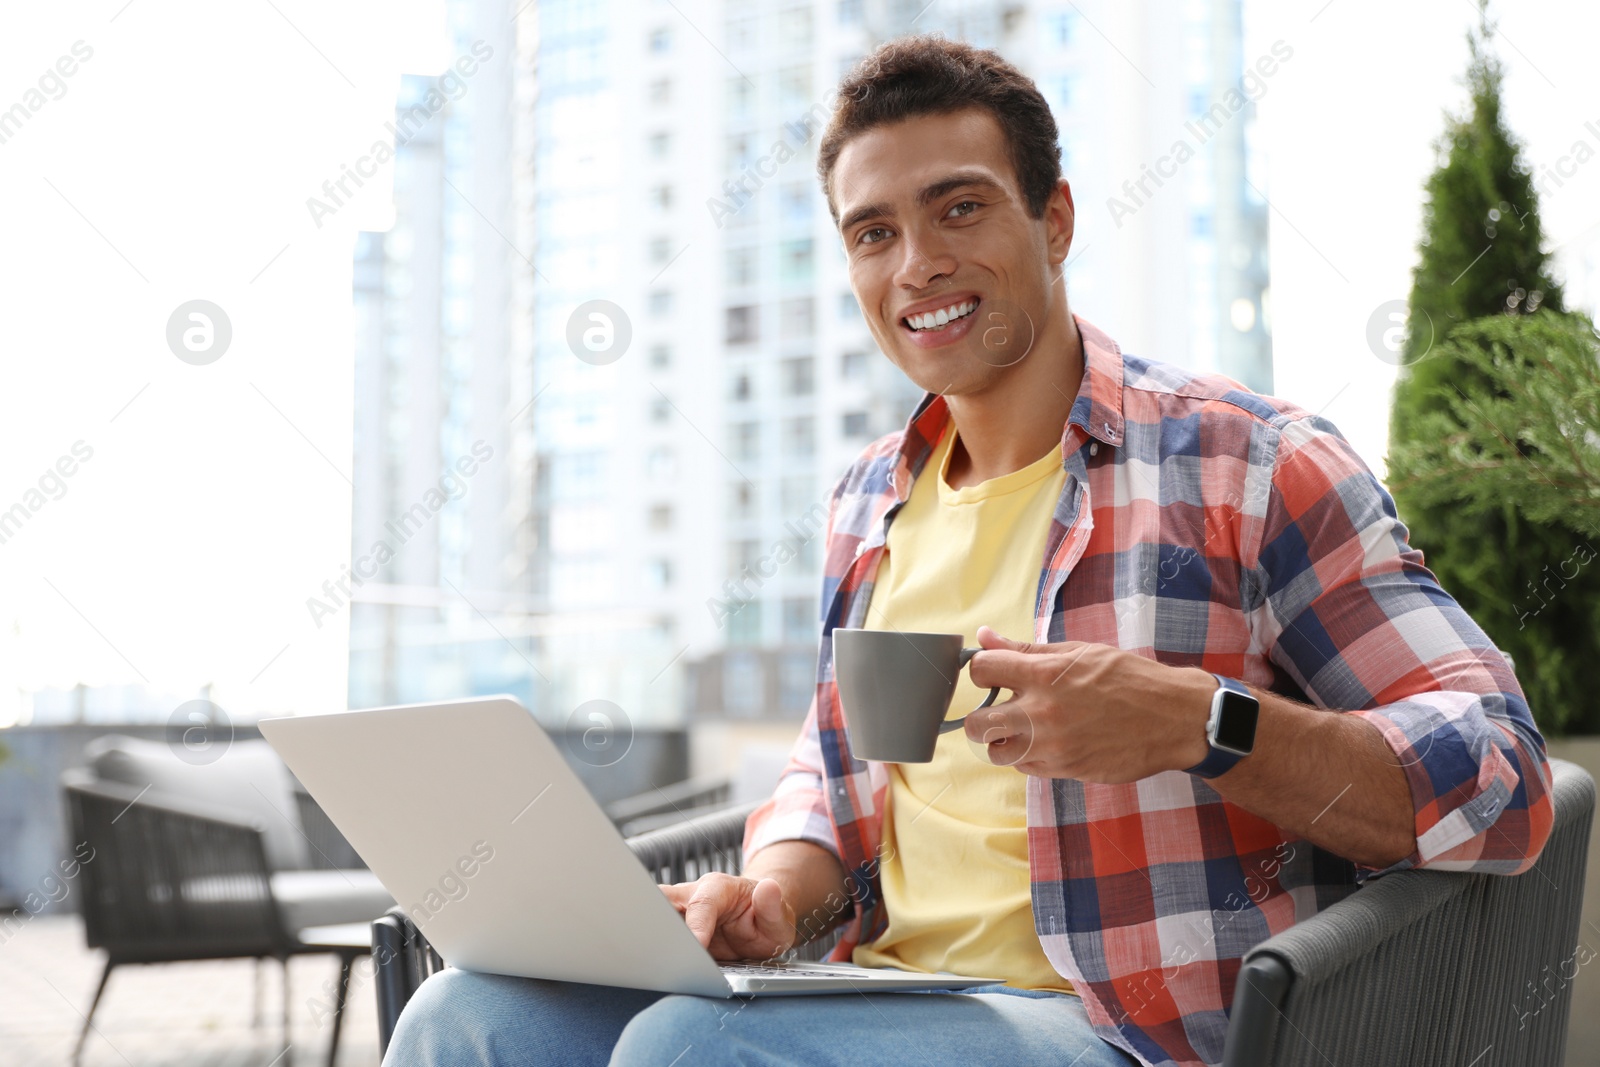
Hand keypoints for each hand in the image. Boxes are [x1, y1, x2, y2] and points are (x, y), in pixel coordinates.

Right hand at [658, 872, 795, 961]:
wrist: (758, 921)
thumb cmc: (766, 918)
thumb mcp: (778, 916)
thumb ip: (772, 905)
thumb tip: (769, 887)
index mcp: (718, 888)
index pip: (702, 903)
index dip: (697, 925)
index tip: (696, 945)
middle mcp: (692, 895)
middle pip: (662, 899)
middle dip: (653, 918)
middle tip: (652, 948)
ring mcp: (680, 913)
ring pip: (653, 915)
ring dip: (648, 935)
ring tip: (647, 961)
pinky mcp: (674, 930)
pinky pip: (657, 936)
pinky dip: (652, 948)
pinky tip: (652, 968)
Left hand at [963, 626, 1214, 781]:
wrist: (1173, 718)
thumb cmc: (1128, 679)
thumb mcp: (1079, 652)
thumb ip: (1026, 649)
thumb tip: (985, 636)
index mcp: (1044, 676)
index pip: (981, 670)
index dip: (982, 669)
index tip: (992, 672)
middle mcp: (1042, 714)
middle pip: (976, 724)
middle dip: (982, 714)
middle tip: (1002, 706)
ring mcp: (1052, 748)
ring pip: (997, 752)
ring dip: (1003, 739)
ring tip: (1024, 727)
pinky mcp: (1065, 771)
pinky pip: (1026, 768)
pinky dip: (1029, 755)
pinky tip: (1048, 741)